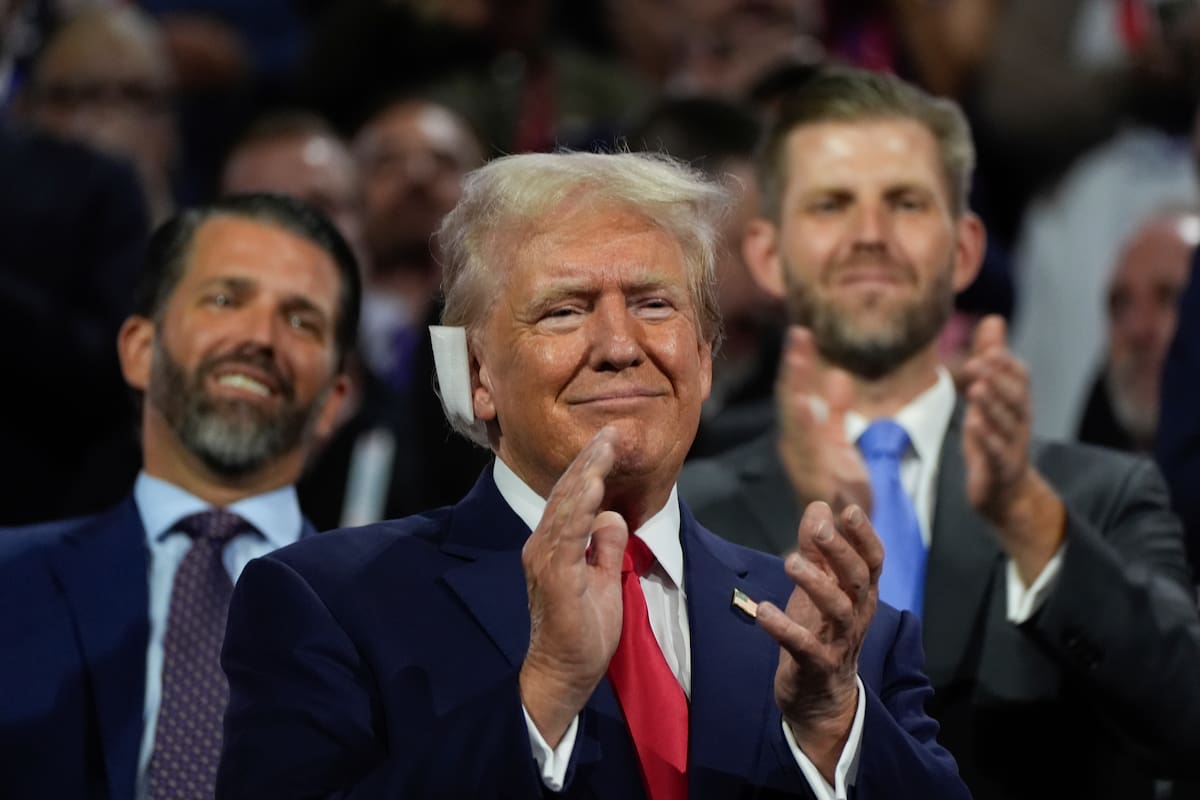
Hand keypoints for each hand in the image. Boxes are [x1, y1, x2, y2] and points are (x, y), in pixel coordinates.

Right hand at [519, 426, 627, 746]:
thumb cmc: (582, 632)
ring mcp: (545, 558)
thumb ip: (606, 547)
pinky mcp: (553, 574)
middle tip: (614, 430)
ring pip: (567, 505)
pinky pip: (567, 534)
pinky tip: (594, 485)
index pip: (575, 497)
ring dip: (587, 472)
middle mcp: (544, 544)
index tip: (614, 439)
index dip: (593, 467)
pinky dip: (580, 507)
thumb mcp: (605, 580)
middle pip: (569, 492)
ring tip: (606, 445)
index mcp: (556, 544)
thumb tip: (613, 515)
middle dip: (592, 458)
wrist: (563, 673)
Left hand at [757, 502, 881, 780]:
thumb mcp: (819, 586)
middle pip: (859, 581)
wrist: (820, 697)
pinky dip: (784, 628)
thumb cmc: (820, 631)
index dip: (865, 536)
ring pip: (837, 611)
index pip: (873, 561)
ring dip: (816, 585)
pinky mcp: (816, 666)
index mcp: (860, 595)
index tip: (850, 510)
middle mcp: (856, 616)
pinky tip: (763, 610)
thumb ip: (818, 548)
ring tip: (790, 562)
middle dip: (842, 553)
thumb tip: (819, 505)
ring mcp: (839, 643)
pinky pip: (804, 646)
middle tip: (821, 530)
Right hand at [776, 326, 871, 513]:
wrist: (843, 535)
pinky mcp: (818, 481)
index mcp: (801, 435)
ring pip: (798, 421)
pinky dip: (806, 428)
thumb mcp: (838, 444)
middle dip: (796, 369)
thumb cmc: (839, 489)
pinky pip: (811, 451)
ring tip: (799, 359)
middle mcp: (798, 446)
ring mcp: (805, 463)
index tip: (801, 331)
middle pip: (793, 400)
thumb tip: (837, 377)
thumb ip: (836, 413)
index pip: (797, 392)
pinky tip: (807, 404)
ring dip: (798, 389)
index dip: (798, 363)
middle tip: (799, 335)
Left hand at [961, 315, 1063, 578]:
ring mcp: (1012, 447)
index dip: (1007, 364)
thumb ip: (992, 360)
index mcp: (1017, 404)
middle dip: (998, 379)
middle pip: (1016, 397)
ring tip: (975, 387)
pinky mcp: (999, 469)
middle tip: (974, 362)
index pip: (1020, 378)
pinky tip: (973, 424)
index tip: (989, 349)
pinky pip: (996, 453)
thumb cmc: (994, 438)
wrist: (1005, 494)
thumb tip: (993, 319)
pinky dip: (986, 438)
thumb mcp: (990, 397)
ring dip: (991, 404)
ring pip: (1007, 424)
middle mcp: (1019, 423)